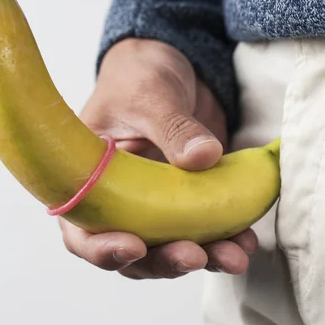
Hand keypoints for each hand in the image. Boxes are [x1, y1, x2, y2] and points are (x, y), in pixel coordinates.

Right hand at [59, 38, 256, 278]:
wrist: (168, 65)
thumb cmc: (138, 76)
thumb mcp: (149, 93)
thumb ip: (172, 126)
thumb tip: (203, 158)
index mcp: (86, 178)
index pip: (80, 229)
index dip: (101, 249)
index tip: (134, 247)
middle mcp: (116, 199)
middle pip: (130, 250)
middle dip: (162, 260)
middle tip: (194, 255)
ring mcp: (152, 203)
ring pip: (168, 247)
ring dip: (201, 256)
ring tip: (233, 255)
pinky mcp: (185, 199)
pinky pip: (201, 229)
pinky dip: (223, 238)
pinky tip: (245, 240)